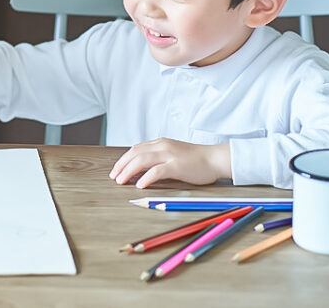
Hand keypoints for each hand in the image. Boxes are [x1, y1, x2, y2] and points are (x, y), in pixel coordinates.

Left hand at [109, 139, 231, 188]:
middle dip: (121, 165)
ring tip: (121, 181)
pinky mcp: (176, 165)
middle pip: (135, 153)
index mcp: (160, 143)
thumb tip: (142, 169)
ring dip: (128, 171)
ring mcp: (169, 155)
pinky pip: (156, 171)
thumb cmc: (196, 160)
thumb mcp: (173, 154)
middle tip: (114, 177)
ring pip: (141, 160)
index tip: (116, 170)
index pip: (136, 149)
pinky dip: (145, 177)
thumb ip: (159, 158)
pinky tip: (139, 185)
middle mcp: (162, 146)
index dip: (123, 159)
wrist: (215, 159)